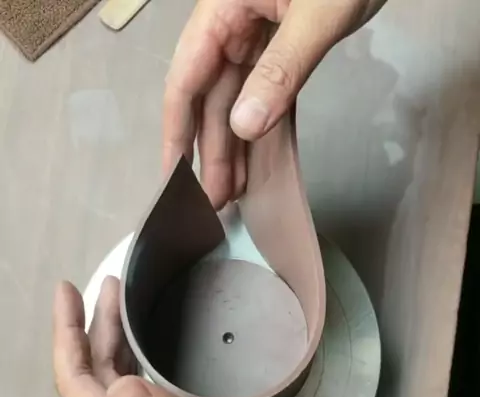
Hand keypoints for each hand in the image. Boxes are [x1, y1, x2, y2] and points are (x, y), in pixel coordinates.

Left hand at [53, 277, 308, 396]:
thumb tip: (121, 384)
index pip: (77, 387)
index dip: (66, 338)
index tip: (67, 292)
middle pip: (90, 384)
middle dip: (88, 332)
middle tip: (106, 284)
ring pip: (110, 392)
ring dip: (107, 347)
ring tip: (118, 305)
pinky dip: (128, 366)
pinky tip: (142, 353)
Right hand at [163, 0, 385, 207]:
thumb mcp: (318, 14)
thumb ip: (281, 69)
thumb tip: (244, 125)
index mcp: (223, 8)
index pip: (186, 77)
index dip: (176, 130)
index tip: (174, 176)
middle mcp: (232, 23)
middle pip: (210, 96)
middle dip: (211, 149)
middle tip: (215, 200)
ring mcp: (256, 34)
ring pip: (235, 98)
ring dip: (234, 144)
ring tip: (234, 191)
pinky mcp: (281, 43)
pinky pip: (262, 90)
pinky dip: (260, 123)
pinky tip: (256, 156)